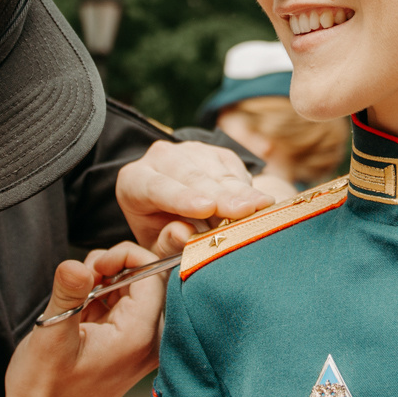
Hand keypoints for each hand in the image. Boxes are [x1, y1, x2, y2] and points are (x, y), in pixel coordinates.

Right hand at [0, 244, 165, 396]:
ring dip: (104, 281)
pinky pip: (120, 307)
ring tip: (77, 295)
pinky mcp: (123, 347)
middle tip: (83, 277)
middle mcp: (147, 341)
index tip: (95, 264)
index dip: (126, 257)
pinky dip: (99, 298)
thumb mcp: (51, 337)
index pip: (154, 275)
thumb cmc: (44, 393)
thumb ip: (68, 294)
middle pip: (146, 280)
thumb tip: (75, 263)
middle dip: (114, 267)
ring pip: (131, 291)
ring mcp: (137, 346)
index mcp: (139, 336)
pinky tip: (79, 309)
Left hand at [116, 140, 272, 254]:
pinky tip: (260, 205)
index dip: (183, 198)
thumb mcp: (156, 245)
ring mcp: (190, 151)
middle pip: (193, 176)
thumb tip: (184, 233)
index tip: (207, 208)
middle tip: (245, 211)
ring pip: (218, 171)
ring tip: (262, 207)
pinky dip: (248, 188)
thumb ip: (166, 242)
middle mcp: (161, 158)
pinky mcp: (216, 153)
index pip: (158, 188)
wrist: (173, 210)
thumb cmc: (161, 231)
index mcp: (135, 181)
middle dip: (221, 194)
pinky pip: (235, 169)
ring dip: (241, 191)